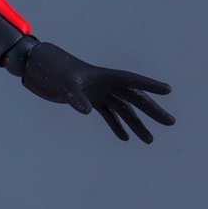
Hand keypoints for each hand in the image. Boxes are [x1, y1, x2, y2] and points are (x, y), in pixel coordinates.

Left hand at [22, 41, 173, 142]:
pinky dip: (115, 125)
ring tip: (149, 140)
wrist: (37, 68)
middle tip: (170, 122)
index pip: (132, 81)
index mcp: (104, 76)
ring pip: (123, 109)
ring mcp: (98, 92)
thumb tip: (87, 111)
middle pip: (134, 98)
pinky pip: (107, 114)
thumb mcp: (64, 83)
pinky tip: (124, 138)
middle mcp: (104, 84)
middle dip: (152, 111)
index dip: (150, 85)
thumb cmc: (51, 71)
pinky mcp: (89, 100)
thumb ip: (76, 97)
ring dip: (135, 124)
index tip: (168, 90)